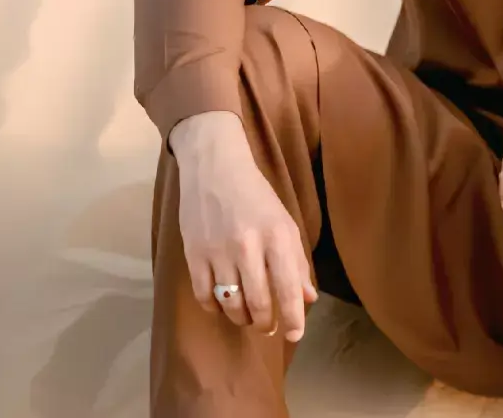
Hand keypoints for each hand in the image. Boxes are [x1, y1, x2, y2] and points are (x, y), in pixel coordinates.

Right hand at [170, 111, 317, 341]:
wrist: (215, 167)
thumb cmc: (256, 196)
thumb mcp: (284, 222)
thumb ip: (296, 261)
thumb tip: (308, 298)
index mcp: (277, 235)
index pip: (288, 288)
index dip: (294, 318)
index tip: (295, 334)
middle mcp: (249, 246)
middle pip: (259, 304)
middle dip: (266, 323)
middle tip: (268, 326)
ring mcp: (219, 252)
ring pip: (232, 305)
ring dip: (242, 318)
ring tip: (248, 315)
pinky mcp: (194, 254)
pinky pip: (205, 297)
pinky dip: (215, 308)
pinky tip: (222, 303)